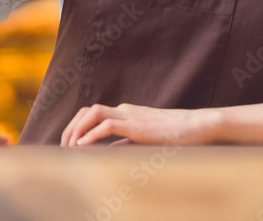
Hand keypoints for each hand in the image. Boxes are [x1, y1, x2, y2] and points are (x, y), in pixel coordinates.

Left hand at [60, 103, 221, 146]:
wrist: (198, 125)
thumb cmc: (176, 134)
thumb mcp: (144, 139)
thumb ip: (125, 143)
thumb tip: (106, 152)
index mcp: (126, 112)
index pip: (92, 113)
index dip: (77, 126)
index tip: (69, 143)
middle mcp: (125, 110)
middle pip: (87, 111)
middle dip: (71, 127)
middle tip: (64, 146)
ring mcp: (131, 115)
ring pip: (93, 113)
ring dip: (77, 129)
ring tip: (70, 146)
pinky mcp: (137, 125)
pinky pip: (107, 126)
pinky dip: (91, 134)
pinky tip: (83, 146)